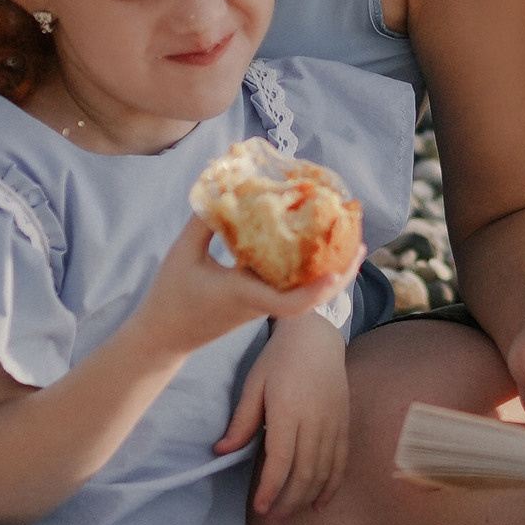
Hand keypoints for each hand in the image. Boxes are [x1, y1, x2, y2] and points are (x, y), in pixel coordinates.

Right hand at [139, 215, 358, 371]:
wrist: (163, 336)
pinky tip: (314, 248)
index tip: (336, 272)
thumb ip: (204, 222)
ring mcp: (259, 307)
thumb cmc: (170, 296)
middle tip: (361, 244)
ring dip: (329, 272)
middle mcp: (259, 304)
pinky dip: (307, 272)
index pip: (290, 305)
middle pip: (310, 298)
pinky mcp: (256, 304)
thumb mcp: (182, 254)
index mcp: (244, 295)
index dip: (317, 291)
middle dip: (339, 274)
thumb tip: (225, 188)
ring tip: (349, 242)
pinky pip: (290, 289)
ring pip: (304, 293)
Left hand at [216, 313, 351, 515]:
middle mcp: (315, 421)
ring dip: (307, 498)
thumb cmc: (279, 360)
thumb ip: (242, 421)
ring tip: (291, 515)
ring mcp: (334, 423)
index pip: (280, 461)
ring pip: (324, 472)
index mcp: (288, 411)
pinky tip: (319, 502)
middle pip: (305, 473)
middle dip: (288, 502)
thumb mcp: (253, 385)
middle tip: (273, 520)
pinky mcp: (345, 424)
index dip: (271, 490)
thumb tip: (221, 452)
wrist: (317, 338)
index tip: (259, 508)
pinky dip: (332, 486)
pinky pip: (341, 462)